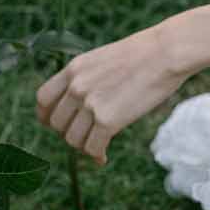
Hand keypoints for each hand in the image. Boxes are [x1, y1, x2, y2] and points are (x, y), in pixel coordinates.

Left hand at [35, 27, 185, 164]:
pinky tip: (104, 157)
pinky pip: (92, 148)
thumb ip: (87, 79)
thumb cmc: (144, 54)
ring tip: (98, 146)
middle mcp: (76, 86)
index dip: (47, 116)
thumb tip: (81, 104)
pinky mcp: (108, 120)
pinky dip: (97, 155)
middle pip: (57, 124)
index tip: (60, 125)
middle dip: (69, 133)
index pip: (43, 100)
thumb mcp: (104, 59)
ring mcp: (90, 103)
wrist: (167, 52)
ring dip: (84, 146)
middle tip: (87, 136)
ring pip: (73, 139)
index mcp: (74, 69)